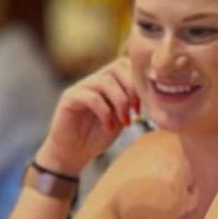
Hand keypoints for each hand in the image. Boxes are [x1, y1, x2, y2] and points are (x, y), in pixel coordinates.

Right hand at [34, 57, 139, 176]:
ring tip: (124, 121)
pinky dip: (105, 112)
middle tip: (135, 111)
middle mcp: (92, 81)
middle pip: (115, 67)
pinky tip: (108, 126)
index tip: (141, 106)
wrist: (73, 154)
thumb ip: (129, 104)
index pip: (124, 65)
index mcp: (106, 83)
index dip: (136, 81)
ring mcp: (80, 88)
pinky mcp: (69, 98)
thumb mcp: (119, 119)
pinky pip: (91, 97)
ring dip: (120, 102)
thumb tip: (148, 94)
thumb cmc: (96, 137)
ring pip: (104, 81)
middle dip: (130, 88)